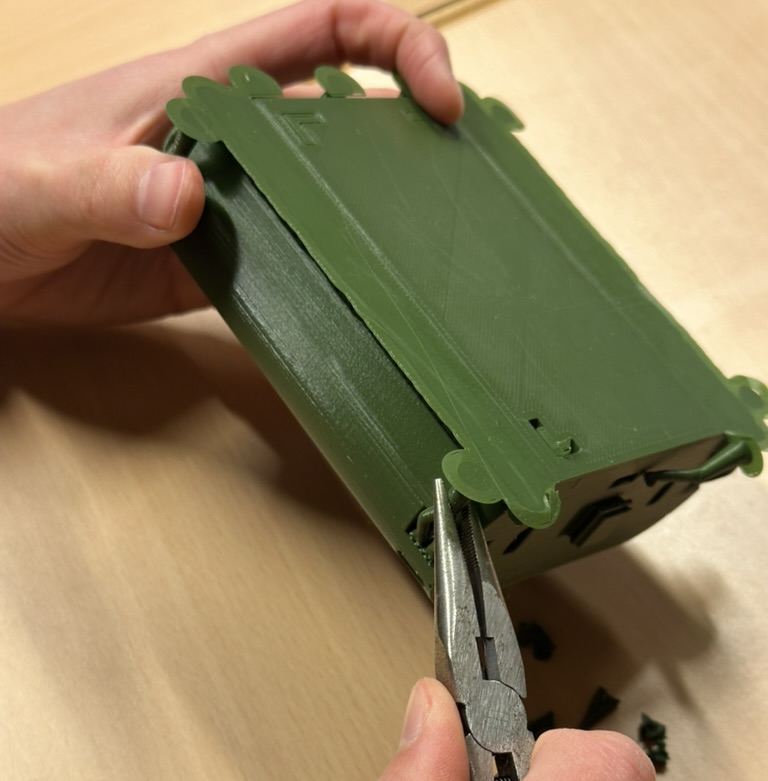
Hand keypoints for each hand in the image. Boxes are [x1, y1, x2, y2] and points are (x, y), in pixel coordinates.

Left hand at [0, 0, 461, 325]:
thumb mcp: (45, 184)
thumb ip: (112, 186)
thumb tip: (188, 196)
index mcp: (204, 89)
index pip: (320, 33)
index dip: (393, 46)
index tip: (438, 100)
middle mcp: (232, 145)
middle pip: (344, 118)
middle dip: (411, 139)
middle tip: (464, 197)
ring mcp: (229, 208)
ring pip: (326, 198)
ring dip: (379, 219)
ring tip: (432, 258)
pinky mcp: (215, 267)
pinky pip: (289, 265)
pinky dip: (328, 280)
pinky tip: (358, 306)